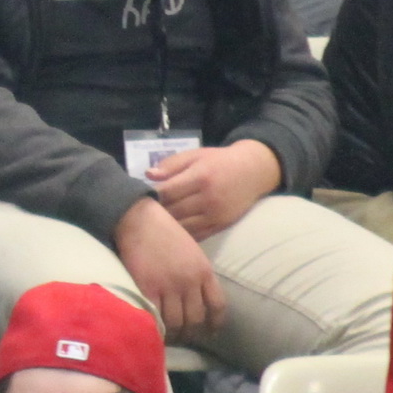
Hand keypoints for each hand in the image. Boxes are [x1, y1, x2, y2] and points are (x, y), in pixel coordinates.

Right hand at [115, 196, 225, 340]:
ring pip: (177, 322)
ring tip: (168, 337)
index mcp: (204, 270)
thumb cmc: (164, 231)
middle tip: (184, 338)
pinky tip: (154, 330)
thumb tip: (194, 298)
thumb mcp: (191, 251)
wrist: (139, 219)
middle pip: (196, 319)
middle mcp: (190, 281)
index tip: (210, 332)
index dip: (215, 323)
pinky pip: (156, 317)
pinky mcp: (148, 289)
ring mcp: (169, 286)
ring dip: (173, 334)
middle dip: (191, 333)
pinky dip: (156, 327)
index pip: (217, 305)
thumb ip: (196, 274)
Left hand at [146, 141, 279, 241]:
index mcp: (200, 176)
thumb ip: (171, 164)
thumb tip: (148, 175)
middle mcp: (208, 198)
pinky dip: (181, 236)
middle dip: (155, 214)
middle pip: (172, 212)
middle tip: (141, 214)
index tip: (139, 198)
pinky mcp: (220, 226)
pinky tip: (170, 233)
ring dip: (166, 228)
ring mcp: (215, 215)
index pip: (167, 192)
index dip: (150, 197)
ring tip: (153, 225)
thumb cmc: (219, 161)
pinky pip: (195, 236)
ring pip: (182, 228)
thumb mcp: (196, 155)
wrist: (254, 171)